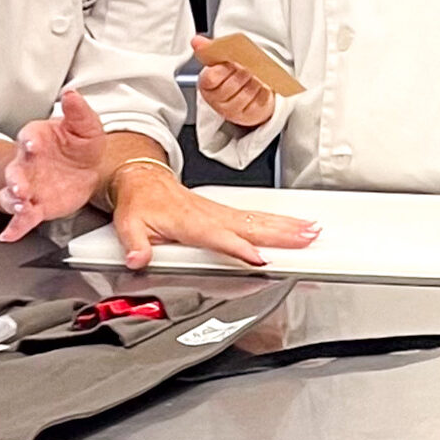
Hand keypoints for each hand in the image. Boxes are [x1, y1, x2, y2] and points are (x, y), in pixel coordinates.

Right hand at [0, 90, 105, 241]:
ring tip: (19, 206)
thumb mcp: (85, 126)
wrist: (83, 168)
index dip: (29, 140)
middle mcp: (28, 163)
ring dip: (14, 201)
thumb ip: (78, 111)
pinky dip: (15, 226)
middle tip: (19, 186)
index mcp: (38, 138)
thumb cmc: (78, 145)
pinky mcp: (36, 206)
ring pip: (13, 194)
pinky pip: (22, 218)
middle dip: (15, 178)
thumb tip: (72, 94)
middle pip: (15, 169)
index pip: (29, 136)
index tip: (32, 144)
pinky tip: (10, 234)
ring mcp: (30, 186)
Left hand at [112, 163, 319, 269]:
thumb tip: (138, 259)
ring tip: (310, 231)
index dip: (238, 248)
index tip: (259, 259)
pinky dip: (278, 220)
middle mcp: (210, 215)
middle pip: (249, 225)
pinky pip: (256, 215)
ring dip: (286, 225)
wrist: (143, 180)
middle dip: (279, 233)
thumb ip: (135, 245)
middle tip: (305, 238)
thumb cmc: (140, 203)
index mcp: (189, 221)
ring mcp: (220, 212)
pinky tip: (295, 225)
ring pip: (258, 219)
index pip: (218, 237)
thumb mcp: (129, 224)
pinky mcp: (225, 212)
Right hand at [192, 33, 273, 127]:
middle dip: (243, 71)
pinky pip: (260, 100)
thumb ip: (209, 49)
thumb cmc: (233, 75)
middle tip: (248, 65)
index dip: (225, 67)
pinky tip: (263, 84)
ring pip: (247, 92)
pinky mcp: (250, 116)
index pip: (212, 77)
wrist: (249, 94)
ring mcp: (233, 111)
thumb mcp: (220, 60)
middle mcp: (217, 102)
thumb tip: (196, 41)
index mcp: (206, 87)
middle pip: (232, 84)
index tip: (232, 60)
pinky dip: (264, 89)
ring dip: (255, 79)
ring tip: (256, 74)